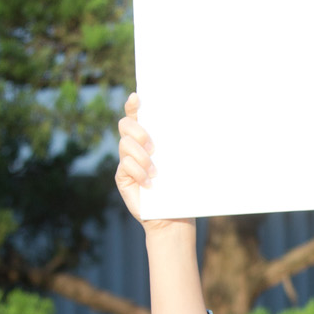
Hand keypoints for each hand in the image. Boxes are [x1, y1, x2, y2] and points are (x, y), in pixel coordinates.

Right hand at [116, 93, 191, 234]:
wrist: (173, 215)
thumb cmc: (181, 187)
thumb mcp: (182, 162)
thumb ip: (178, 143)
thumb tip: (191, 122)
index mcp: (149, 139)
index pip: (136, 116)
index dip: (133, 105)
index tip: (137, 98)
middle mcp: (135, 147)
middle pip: (125, 125)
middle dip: (138, 131)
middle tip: (153, 146)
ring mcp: (127, 162)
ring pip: (125, 145)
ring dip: (141, 156)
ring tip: (155, 171)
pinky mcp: (122, 177)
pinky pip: (125, 166)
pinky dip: (140, 173)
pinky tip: (150, 184)